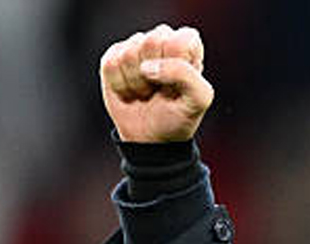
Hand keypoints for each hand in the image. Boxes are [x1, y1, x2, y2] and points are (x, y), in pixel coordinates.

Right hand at [100, 24, 213, 142]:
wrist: (151, 137)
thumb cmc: (179, 117)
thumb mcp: (198, 100)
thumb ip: (186, 75)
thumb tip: (147, 67)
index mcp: (188, 47)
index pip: (179, 40)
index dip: (175, 63)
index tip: (177, 84)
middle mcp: (162, 40)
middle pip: (151, 41)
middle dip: (154, 75)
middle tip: (159, 90)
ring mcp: (136, 46)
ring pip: (128, 53)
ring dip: (136, 82)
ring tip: (146, 92)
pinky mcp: (114, 56)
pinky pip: (110, 63)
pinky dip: (119, 85)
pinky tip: (130, 91)